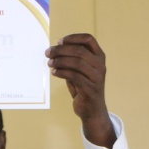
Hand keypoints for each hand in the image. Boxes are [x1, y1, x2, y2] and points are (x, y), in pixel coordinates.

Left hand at [45, 33, 114, 147]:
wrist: (93, 111)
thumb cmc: (84, 88)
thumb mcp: (80, 70)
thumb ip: (72, 59)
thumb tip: (55, 49)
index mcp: (99, 57)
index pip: (89, 39)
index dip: (73, 38)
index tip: (59, 42)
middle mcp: (100, 66)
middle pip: (79, 50)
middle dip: (61, 50)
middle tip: (48, 52)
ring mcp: (97, 78)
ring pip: (76, 62)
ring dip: (59, 61)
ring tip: (49, 63)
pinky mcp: (90, 89)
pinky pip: (74, 76)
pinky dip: (61, 72)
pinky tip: (54, 72)